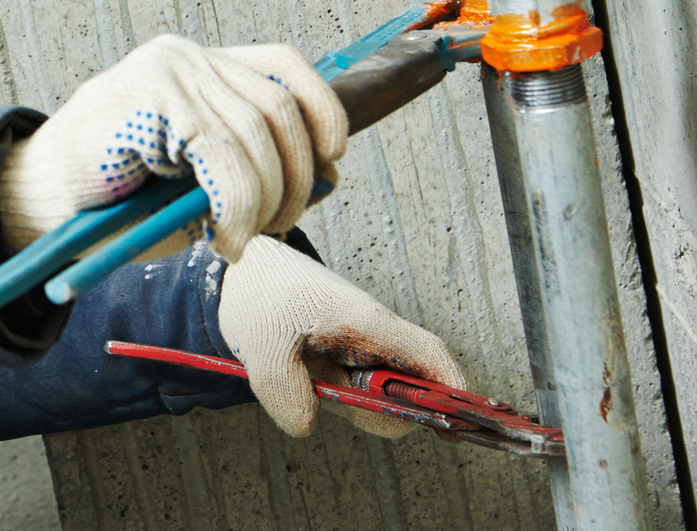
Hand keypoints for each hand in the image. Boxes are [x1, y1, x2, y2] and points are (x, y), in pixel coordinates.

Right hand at [0, 35, 346, 262]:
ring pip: (257, 133)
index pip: (283, 66)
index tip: (332, 164)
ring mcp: (168, 71)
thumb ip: (252, 167)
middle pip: (279, 107)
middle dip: (295, 178)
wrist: (36, 202)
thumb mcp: (196, 179)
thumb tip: (327, 177)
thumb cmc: (114, 198)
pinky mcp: (153, 96)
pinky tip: (221, 236)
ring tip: (239, 240)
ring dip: (265, 201)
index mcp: (199, 67)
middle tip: (275, 229)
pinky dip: (238, 205)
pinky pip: (224, 154)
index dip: (323, 112)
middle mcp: (186, 57)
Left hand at [218, 234, 465, 437]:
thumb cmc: (261, 293)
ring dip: (352, 405)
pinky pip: (355, 393)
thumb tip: (308, 425)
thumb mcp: (262, 343)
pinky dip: (338, 399)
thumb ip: (285, 390)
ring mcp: (360, 350)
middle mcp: (373, 336)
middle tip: (333, 396)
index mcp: (367, 321)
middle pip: (410, 390)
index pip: (430, 356)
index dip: (451, 392)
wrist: (243, 271)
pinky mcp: (343, 360)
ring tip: (306, 376)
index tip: (454, 425)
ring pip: (379, 397)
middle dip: (383, 411)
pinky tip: (305, 381)